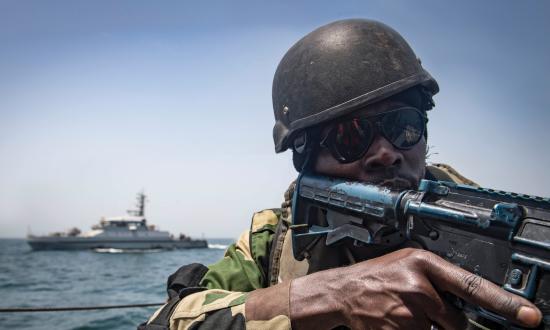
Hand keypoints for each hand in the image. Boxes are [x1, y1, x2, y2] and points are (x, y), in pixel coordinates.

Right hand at [290, 248, 541, 328]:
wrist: (342, 292)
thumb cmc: (375, 277)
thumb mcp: (407, 263)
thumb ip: (437, 276)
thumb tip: (468, 297)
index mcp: (424, 263)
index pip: (473, 285)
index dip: (505, 302)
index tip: (529, 315)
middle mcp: (419, 287)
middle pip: (457, 320)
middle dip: (446, 321)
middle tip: (421, 310)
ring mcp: (409, 312)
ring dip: (428, 329)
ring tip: (403, 314)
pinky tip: (397, 321)